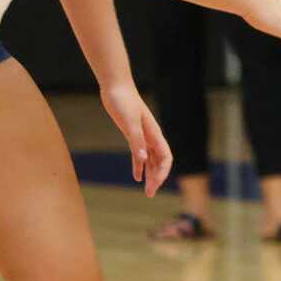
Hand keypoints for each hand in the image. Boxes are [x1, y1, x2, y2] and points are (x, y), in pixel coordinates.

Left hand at [100, 80, 172, 195]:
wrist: (115, 86)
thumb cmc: (123, 100)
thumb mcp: (129, 122)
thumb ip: (136, 141)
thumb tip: (143, 159)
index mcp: (154, 134)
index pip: (165, 158)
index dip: (162, 173)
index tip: (153, 186)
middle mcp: (151, 136)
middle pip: (160, 161)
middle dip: (157, 178)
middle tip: (149, 194)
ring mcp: (142, 135)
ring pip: (151, 159)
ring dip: (150, 174)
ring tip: (147, 190)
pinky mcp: (132, 134)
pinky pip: (140, 154)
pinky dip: (139, 165)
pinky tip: (136, 176)